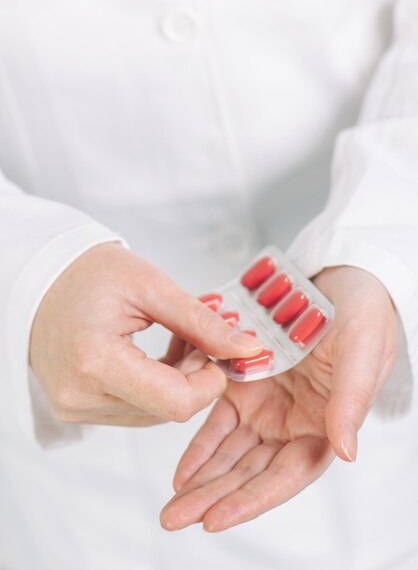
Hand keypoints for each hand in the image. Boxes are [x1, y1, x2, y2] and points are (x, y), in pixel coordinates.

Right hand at [29, 243, 262, 426]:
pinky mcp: (77, 409)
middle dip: (196, 376)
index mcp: (97, 362)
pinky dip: (156, 386)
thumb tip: (247, 349)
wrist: (40, 280)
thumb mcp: (151, 286)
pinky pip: (135, 410)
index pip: (176, 403)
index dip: (211, 381)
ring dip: (178, 382)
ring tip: (179, 341)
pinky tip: (158, 356)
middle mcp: (82, 395)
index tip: (219, 351)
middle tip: (200, 336)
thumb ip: (201, 322)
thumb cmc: (89, 273)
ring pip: (155, 413)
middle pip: (168, 409)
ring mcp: (76, 407)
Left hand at [160, 266, 397, 530]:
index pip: (285, 475)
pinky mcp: (244, 380)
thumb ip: (352, 401)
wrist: (339, 279)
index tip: (216, 518)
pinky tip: (182, 464)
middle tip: (175, 517)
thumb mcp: (363, 351)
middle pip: (249, 471)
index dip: (251, 499)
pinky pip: (217, 417)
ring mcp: (265, 403)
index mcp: (323, 424)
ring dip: (201, 477)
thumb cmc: (361, 314)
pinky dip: (199, 441)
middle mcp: (290, 422)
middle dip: (213, 497)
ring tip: (172, 502)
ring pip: (229, 451)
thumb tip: (347, 451)